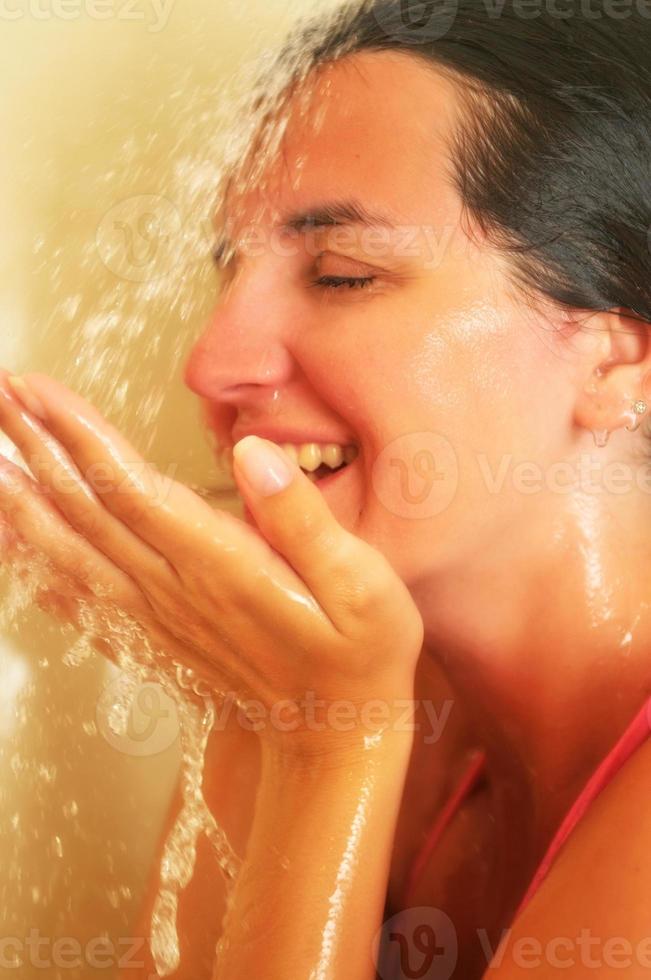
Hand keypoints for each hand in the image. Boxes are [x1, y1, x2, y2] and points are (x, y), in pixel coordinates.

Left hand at [0, 370, 423, 756]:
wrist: (334, 741)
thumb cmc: (359, 659)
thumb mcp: (364, 585)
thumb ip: (304, 520)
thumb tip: (255, 456)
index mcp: (222, 565)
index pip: (131, 489)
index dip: (79, 436)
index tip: (36, 390)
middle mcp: (176, 590)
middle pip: (87, 510)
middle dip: (36, 447)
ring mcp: (159, 618)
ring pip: (72, 552)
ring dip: (23, 502)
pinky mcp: (156, 639)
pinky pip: (82, 600)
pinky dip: (38, 570)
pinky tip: (14, 549)